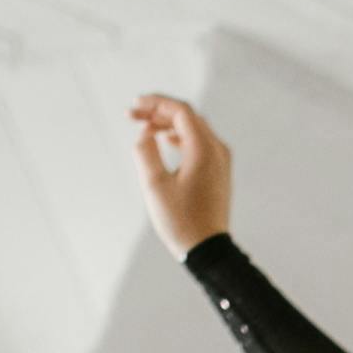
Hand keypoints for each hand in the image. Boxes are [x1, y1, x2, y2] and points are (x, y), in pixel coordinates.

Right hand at [125, 92, 232, 254]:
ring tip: (144, 127)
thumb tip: (144, 134)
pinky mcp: (218, 171)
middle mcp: (217, 149)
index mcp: (204, 149)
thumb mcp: (154, 186)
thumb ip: (145, 152)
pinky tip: (165, 140)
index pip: (180, 111)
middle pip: (187, 116)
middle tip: (131, 115)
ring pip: (193, 128)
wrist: (207, 250)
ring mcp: (221, 160)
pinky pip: (199, 143)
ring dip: (168, 124)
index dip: (155, 103)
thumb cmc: (181, 221)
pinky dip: (179, 137)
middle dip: (158, 112)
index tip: (134, 105)